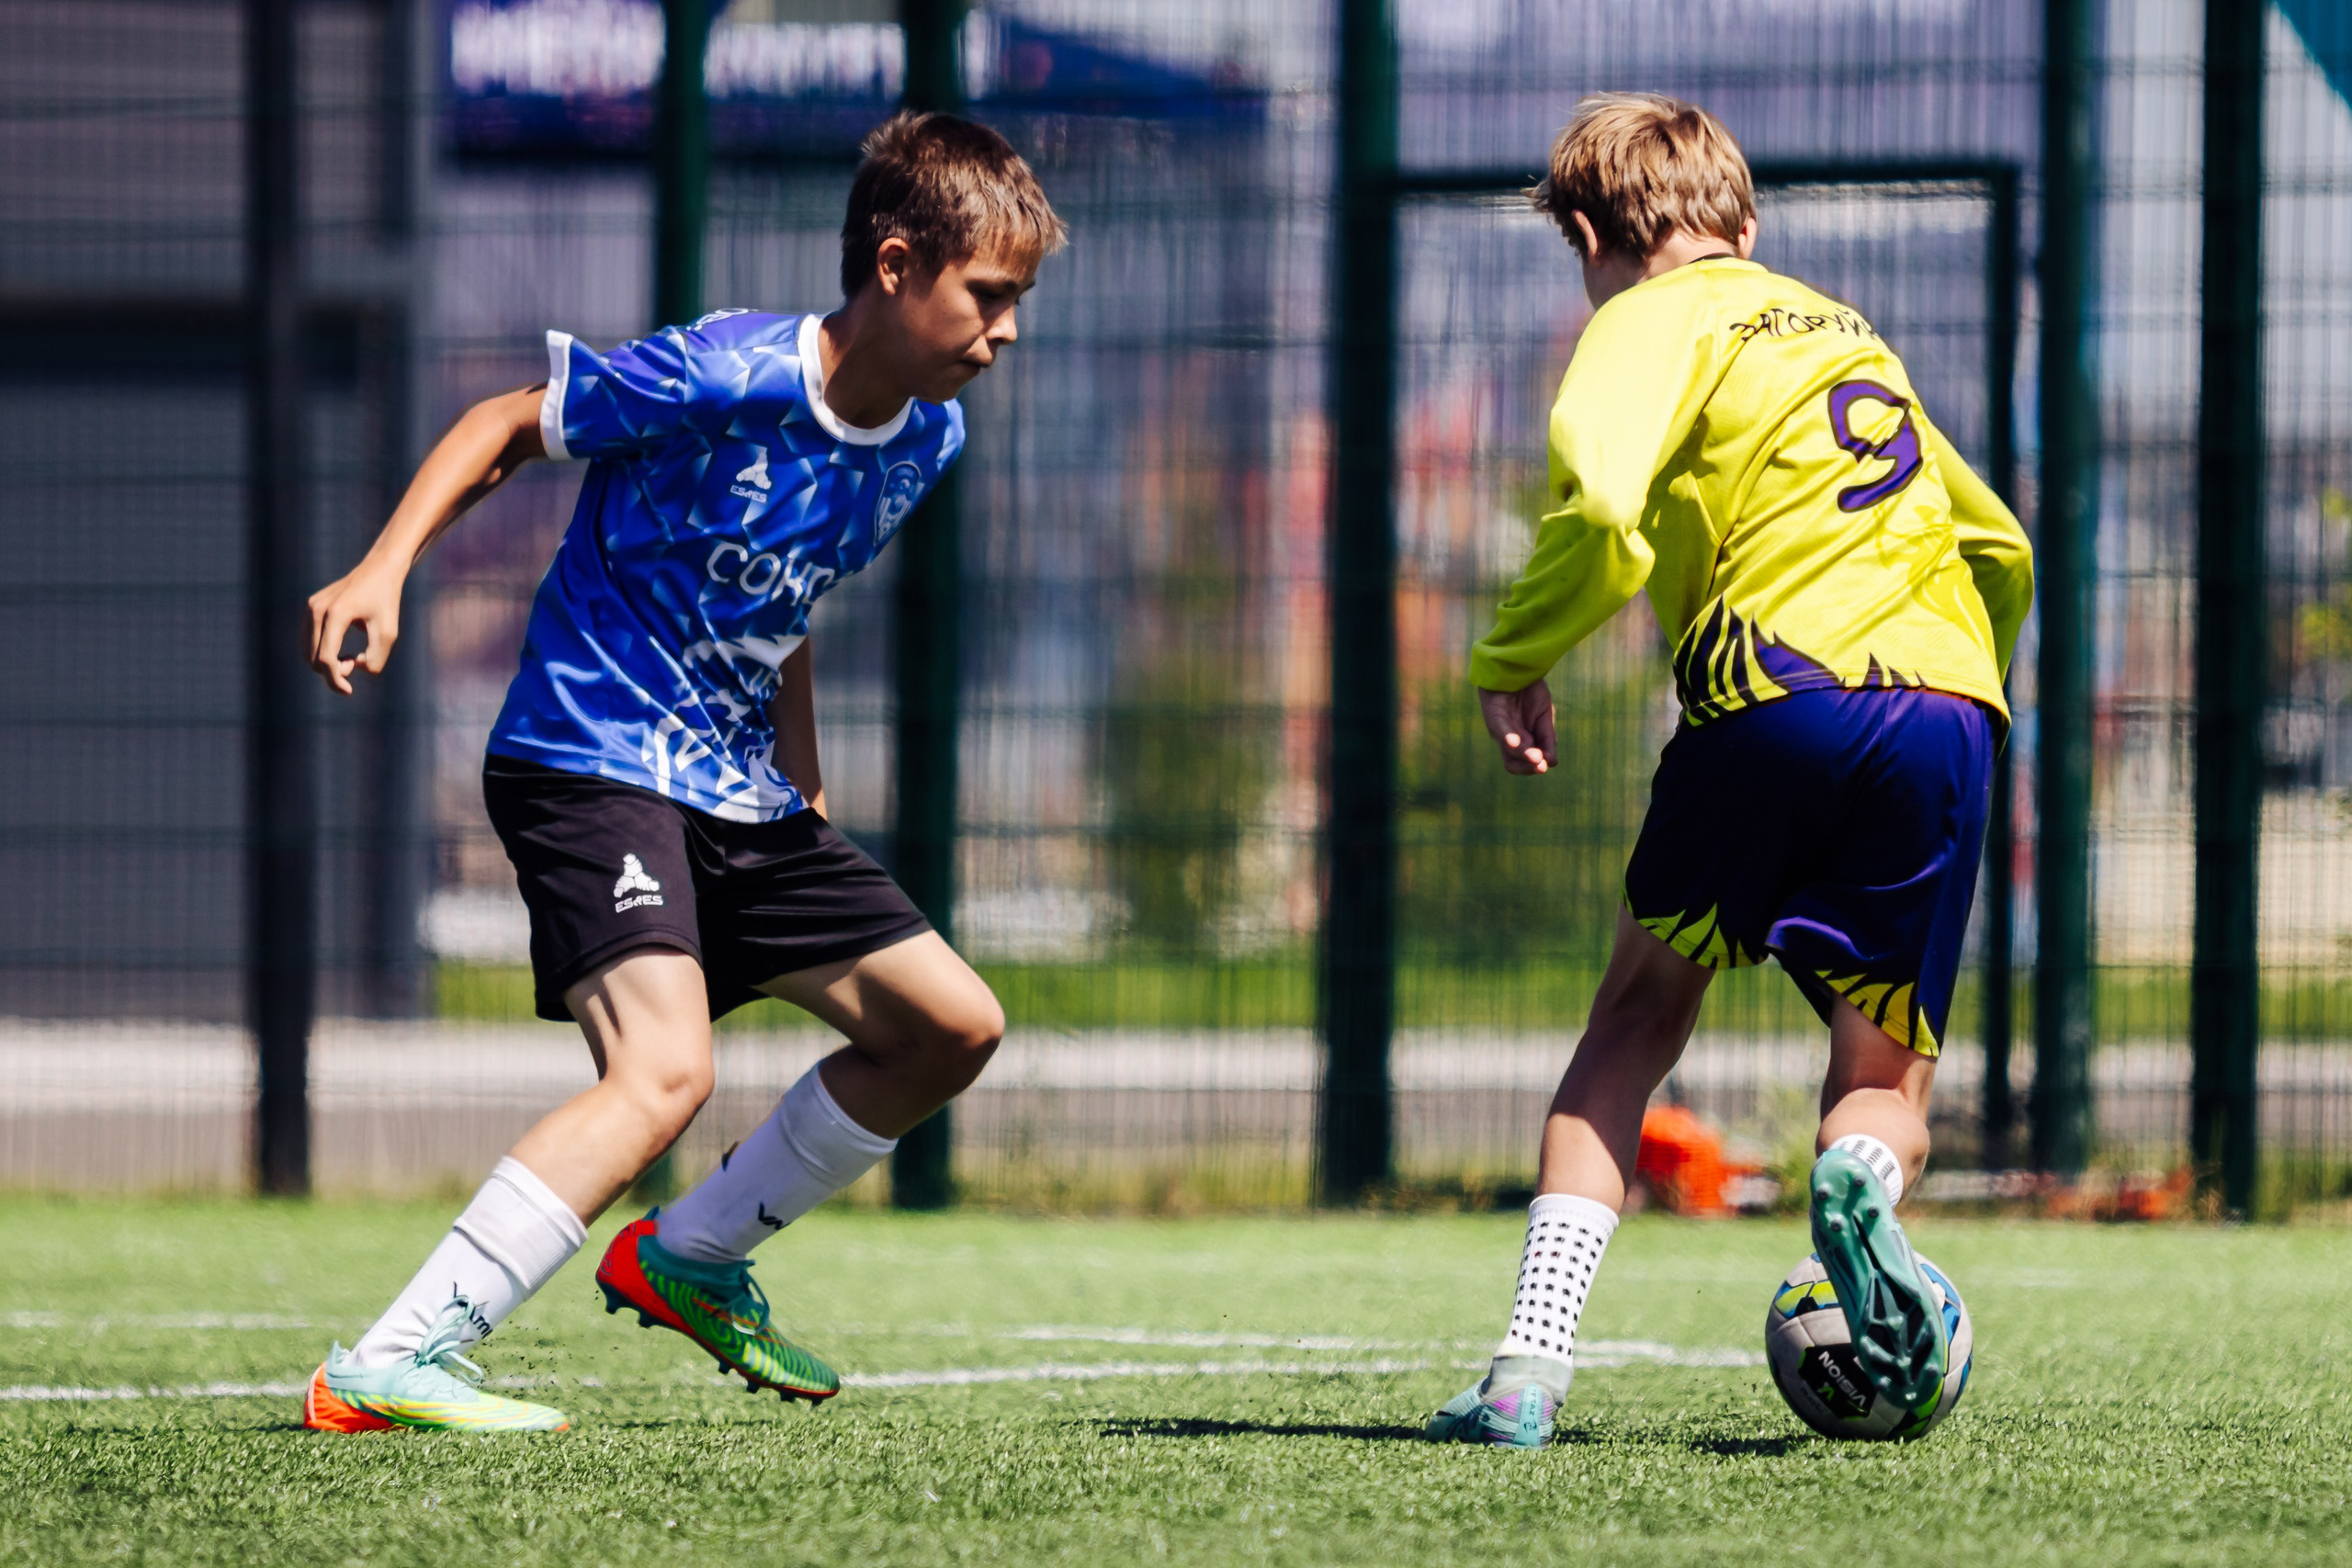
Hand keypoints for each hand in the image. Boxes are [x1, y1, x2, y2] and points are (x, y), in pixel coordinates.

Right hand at [307, 562, 404, 695]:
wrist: (379, 570)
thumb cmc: (386, 601)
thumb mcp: (389, 632)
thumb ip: (376, 658)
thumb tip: (356, 668)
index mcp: (336, 614)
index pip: (326, 658)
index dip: (335, 680)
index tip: (349, 690)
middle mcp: (317, 609)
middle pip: (313, 659)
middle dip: (332, 672)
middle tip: (356, 664)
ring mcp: (310, 607)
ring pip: (307, 652)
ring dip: (326, 663)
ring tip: (350, 659)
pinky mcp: (310, 608)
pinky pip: (309, 641)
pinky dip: (321, 653)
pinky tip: (341, 651)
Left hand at [1478, 682, 1557, 774]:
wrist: (1518, 664)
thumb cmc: (1529, 690)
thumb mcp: (1545, 716)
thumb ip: (1547, 738)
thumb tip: (1552, 763)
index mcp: (1520, 740)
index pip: (1523, 763)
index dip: (1535, 767)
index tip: (1549, 762)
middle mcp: (1506, 737)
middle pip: (1512, 763)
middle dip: (1528, 767)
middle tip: (1542, 765)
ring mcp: (1498, 727)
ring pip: (1508, 749)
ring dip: (1524, 754)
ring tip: (1537, 757)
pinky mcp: (1493, 713)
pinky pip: (1500, 729)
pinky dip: (1508, 737)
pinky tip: (1515, 741)